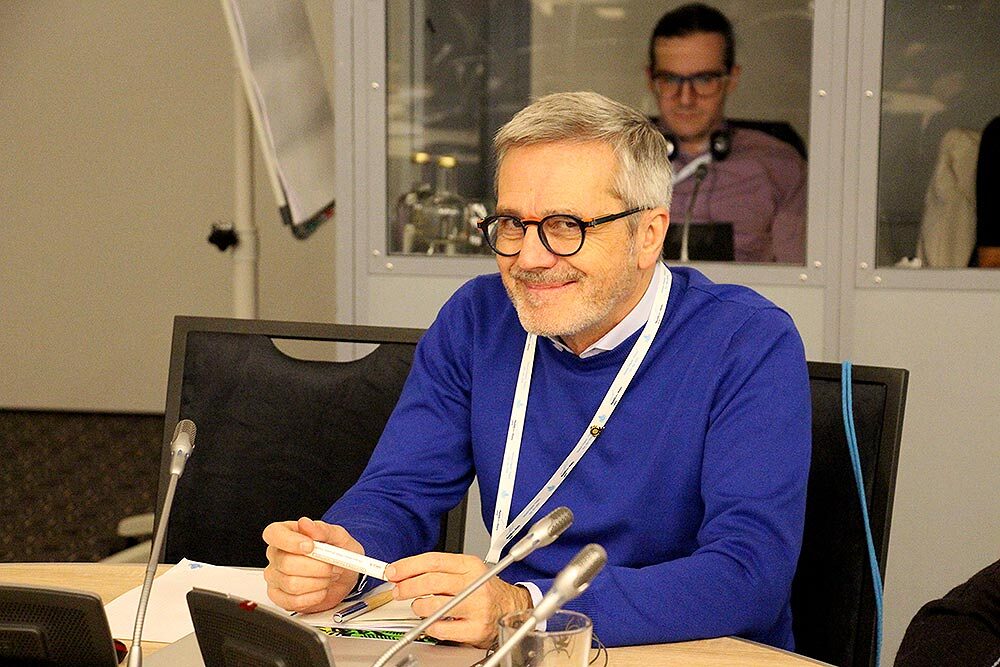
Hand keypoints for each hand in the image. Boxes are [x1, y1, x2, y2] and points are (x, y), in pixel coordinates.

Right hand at [262, 517, 362, 613]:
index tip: (310, 546)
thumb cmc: (338, 552)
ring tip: (326, 577)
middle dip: (316, 567)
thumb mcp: (337, 536)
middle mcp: (276, 555)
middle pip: (286, 563)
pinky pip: (292, 601)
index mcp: (286, 533)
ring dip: (317, 583)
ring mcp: (275, 577)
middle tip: (330, 565)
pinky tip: (320, 590)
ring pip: (291, 584)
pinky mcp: (280, 597)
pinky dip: (313, 597)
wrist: (345, 575)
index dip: (290, 541)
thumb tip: (305, 523)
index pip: (273, 534)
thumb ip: (322, 529)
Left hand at [385, 552, 532, 647]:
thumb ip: (438, 570)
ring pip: (434, 605)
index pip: (433, 560)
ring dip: (418, 606)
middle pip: (432, 581)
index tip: (394, 571)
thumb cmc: (484, 589)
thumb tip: (404, 573)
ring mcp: (476, 607)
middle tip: (398, 590)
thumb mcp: (466, 571)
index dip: (409, 566)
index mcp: (470, 565)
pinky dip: (430, 626)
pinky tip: (431, 622)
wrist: (510, 607)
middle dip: (407, 586)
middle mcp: (474, 584)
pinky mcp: (475, 628)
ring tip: (418, 606)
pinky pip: (441, 629)